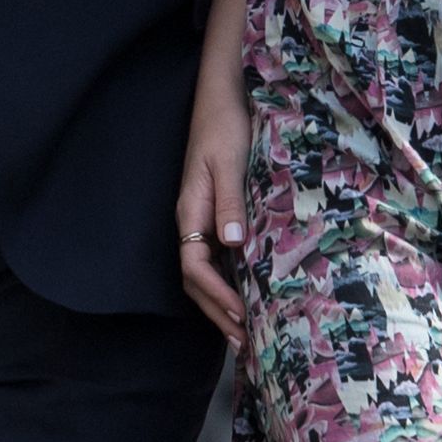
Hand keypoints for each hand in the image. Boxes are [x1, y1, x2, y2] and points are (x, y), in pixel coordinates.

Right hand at [177, 70, 254, 344]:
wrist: (222, 98)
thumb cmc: (225, 126)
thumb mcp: (229, 162)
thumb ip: (230, 202)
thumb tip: (232, 243)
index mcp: (191, 212)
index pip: (195, 268)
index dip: (217, 296)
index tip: (241, 317)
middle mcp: (194, 221)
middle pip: (197, 281)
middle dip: (218, 313)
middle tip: (244, 344)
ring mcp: (204, 219)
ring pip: (206, 273)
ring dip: (223, 304)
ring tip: (246, 332)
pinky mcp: (217, 214)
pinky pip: (219, 258)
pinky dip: (231, 283)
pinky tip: (249, 295)